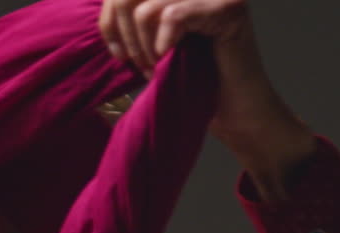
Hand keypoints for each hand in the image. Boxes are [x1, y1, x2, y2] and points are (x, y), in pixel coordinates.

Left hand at [98, 0, 316, 199]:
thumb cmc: (192, 82)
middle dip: (126, 35)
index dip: (109, 20)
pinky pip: (173, 16)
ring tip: (157, 67)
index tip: (118, 53)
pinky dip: (163, 45)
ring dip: (145, 46)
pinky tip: (171, 61)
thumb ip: (131, 19)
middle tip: (141, 64)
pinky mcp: (228, 8)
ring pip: (147, 8)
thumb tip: (105, 6)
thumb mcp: (150, 45)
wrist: (233, 114)